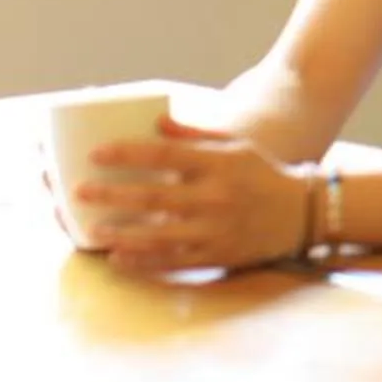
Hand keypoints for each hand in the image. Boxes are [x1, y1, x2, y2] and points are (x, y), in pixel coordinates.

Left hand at [76, 116, 308, 276]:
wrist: (300, 214)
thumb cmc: (261, 174)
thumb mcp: (235, 147)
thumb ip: (194, 135)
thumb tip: (155, 120)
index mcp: (218, 164)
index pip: (164, 156)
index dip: (127, 154)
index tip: (96, 153)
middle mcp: (215, 197)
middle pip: (154, 197)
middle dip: (112, 195)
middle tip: (80, 192)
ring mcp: (215, 229)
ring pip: (159, 234)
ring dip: (122, 232)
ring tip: (93, 229)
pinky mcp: (216, 255)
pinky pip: (172, 261)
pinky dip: (143, 261)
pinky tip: (118, 258)